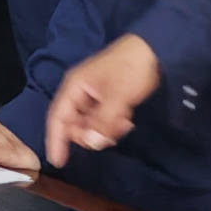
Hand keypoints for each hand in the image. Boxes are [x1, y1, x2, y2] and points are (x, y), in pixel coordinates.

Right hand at [44, 35, 161, 164]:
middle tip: (107, 136)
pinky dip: (112, 124)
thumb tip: (90, 144)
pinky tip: (126, 120)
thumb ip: (102, 122)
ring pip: (90, 123)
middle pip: (74, 123)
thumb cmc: (130, 68)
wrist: (154, 49)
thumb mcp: (117, 97)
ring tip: (123, 123)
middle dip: (89, 133)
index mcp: (74, 87)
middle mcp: (79, 92)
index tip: (58, 161)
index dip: (56, 139)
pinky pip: (102, 119)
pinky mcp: (107, 98)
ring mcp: (93, 95)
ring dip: (104, 129)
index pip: (58, 117)